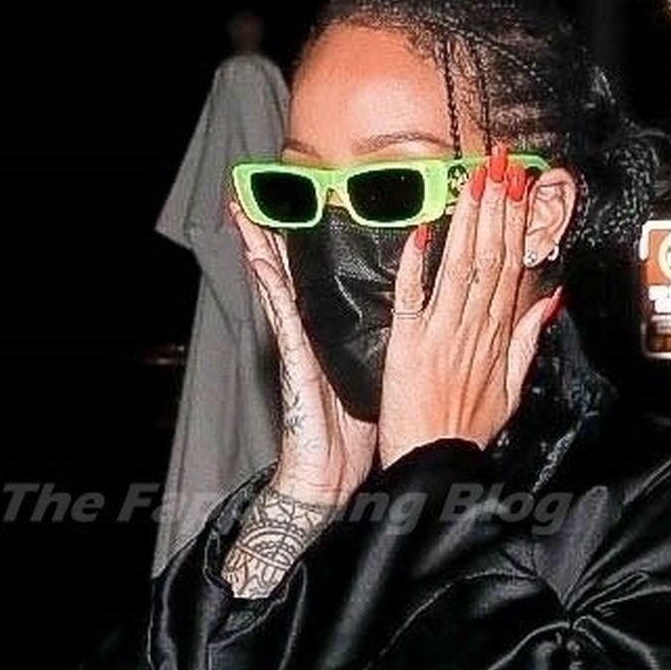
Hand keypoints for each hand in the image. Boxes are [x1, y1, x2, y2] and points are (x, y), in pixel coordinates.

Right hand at [228, 199, 376, 504]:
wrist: (330, 479)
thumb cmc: (358, 436)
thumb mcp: (384, 379)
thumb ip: (395, 347)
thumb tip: (421, 321)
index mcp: (340, 336)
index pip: (331, 279)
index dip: (323, 242)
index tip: (320, 204)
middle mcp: (316, 334)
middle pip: (299, 273)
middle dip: (284, 232)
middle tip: (270, 190)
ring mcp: (299, 346)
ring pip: (281, 284)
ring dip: (263, 245)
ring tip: (249, 209)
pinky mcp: (293, 361)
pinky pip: (281, 315)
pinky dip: (269, 283)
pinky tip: (259, 257)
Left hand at [375, 147, 562, 469]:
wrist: (433, 463)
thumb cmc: (466, 431)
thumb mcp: (511, 390)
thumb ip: (527, 341)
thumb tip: (550, 299)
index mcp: (496, 337)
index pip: (509, 267)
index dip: (514, 222)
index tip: (518, 185)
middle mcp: (472, 330)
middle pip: (489, 257)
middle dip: (496, 206)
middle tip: (499, 162)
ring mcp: (441, 336)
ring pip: (459, 268)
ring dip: (466, 221)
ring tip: (473, 180)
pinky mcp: (408, 347)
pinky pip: (413, 299)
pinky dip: (417, 266)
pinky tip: (422, 232)